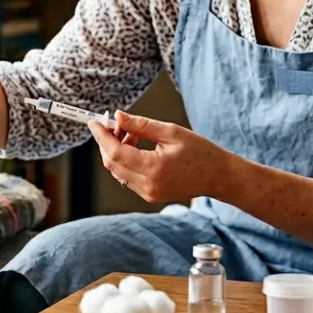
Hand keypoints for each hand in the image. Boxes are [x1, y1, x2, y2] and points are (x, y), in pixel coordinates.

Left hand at [88, 111, 236, 203]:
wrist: (218, 176)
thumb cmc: (200, 152)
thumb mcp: (171, 132)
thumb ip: (141, 125)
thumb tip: (118, 117)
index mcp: (154, 168)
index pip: (115, 152)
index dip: (101, 136)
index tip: (94, 122)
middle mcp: (148, 185)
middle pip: (112, 163)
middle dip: (107, 142)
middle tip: (114, 124)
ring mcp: (148, 193)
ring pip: (117, 171)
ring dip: (116, 150)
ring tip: (131, 133)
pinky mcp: (150, 195)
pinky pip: (127, 177)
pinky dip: (125, 160)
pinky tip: (136, 146)